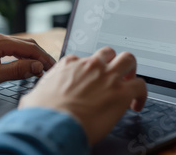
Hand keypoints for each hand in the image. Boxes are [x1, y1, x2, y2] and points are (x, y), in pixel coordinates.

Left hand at [0, 30, 55, 97]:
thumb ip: (17, 70)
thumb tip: (37, 66)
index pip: (30, 48)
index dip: (44, 59)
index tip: (54, 69)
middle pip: (26, 44)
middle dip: (40, 55)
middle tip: (51, 69)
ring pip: (17, 45)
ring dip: (30, 55)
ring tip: (39, 67)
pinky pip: (7, 47)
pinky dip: (19, 54)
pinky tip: (22, 62)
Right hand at [19, 47, 146, 144]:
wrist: (53, 123)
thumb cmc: (42, 114)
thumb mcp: (33, 97)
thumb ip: (39, 94)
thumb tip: (33, 101)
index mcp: (68, 65)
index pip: (81, 60)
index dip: (88, 71)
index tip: (89, 81)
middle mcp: (89, 65)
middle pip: (108, 52)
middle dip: (113, 62)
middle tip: (114, 77)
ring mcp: (107, 76)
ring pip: (128, 59)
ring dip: (130, 70)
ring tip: (129, 84)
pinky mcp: (121, 91)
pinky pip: (141, 85)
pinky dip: (142, 94)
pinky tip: (137, 104)